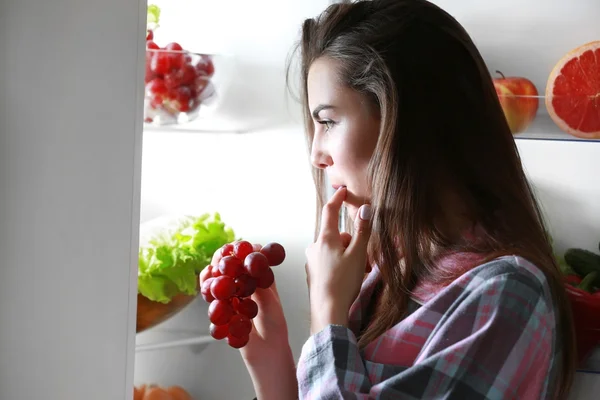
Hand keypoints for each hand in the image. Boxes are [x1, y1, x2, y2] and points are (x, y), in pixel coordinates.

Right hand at [200, 243, 296, 398]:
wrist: (267, 354)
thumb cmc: (275, 328)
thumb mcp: (272, 307)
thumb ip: (263, 290)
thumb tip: (255, 270)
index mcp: (260, 279)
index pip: (249, 258)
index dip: (242, 251)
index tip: (237, 249)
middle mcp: (245, 285)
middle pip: (229, 266)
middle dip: (222, 261)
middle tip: (219, 260)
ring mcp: (232, 297)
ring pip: (217, 281)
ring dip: (212, 276)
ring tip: (211, 275)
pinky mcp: (223, 310)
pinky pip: (212, 299)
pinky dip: (209, 294)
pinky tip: (209, 294)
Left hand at [305, 186, 372, 334]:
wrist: (327, 312)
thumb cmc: (343, 282)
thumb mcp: (358, 254)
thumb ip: (362, 231)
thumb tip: (365, 208)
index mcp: (325, 239)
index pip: (330, 211)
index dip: (337, 199)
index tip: (343, 191)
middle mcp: (315, 247)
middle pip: (337, 235)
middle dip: (353, 243)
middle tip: (365, 260)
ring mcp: (312, 261)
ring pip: (335, 250)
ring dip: (349, 257)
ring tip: (359, 273)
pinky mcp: (313, 274)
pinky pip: (330, 262)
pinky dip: (341, 266)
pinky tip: (348, 280)